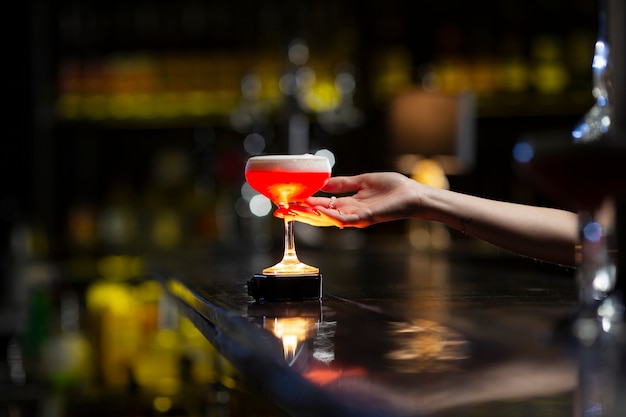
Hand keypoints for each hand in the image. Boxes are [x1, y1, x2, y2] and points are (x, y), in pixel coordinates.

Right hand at [274, 172, 423, 227]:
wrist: (413, 195)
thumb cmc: (392, 188)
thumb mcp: (361, 181)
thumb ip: (342, 183)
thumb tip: (322, 181)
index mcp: (346, 204)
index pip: (319, 206)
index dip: (302, 204)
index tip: (287, 201)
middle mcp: (348, 213)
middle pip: (318, 216)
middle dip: (299, 214)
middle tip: (280, 211)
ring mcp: (355, 217)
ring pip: (326, 219)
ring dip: (308, 215)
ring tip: (292, 210)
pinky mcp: (365, 218)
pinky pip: (343, 219)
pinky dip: (329, 216)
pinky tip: (317, 210)